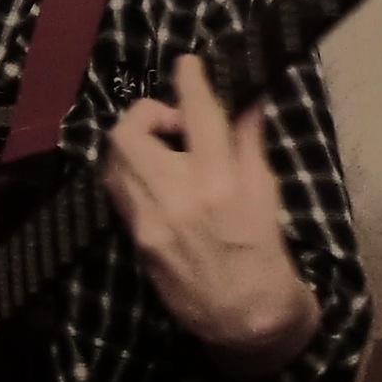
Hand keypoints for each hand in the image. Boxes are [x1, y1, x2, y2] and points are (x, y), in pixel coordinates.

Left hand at [103, 55, 317, 371]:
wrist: (246, 317)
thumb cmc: (264, 252)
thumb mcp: (266, 192)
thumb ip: (249, 142)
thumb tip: (246, 99)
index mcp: (219, 181)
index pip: (197, 113)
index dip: (189, 78)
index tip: (187, 64)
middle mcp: (178, 197)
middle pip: (129, 132)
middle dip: (146, 115)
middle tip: (172, 126)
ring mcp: (150, 222)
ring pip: (115, 161)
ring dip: (134, 145)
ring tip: (163, 154)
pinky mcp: (136, 241)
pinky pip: (119, 193)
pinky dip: (132, 176)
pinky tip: (156, 184)